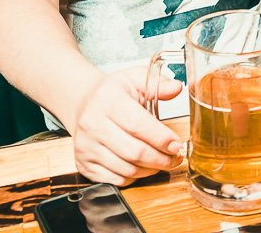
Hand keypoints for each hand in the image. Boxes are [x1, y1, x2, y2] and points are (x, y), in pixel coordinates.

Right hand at [71, 66, 184, 184]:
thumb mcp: (134, 79)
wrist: (84, 104)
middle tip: (176, 157)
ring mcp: (86, 146)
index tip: (176, 144)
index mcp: (107, 101)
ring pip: (126, 169)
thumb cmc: (113, 94)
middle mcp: (92, 124)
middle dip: (161, 159)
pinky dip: (134, 178)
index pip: (137, 124)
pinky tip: (142, 167)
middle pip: (134, 151)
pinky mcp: (84, 164)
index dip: (160, 138)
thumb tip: (177, 88)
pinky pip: (115, 180)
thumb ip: (158, 83)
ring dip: (151, 170)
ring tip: (162, 162)